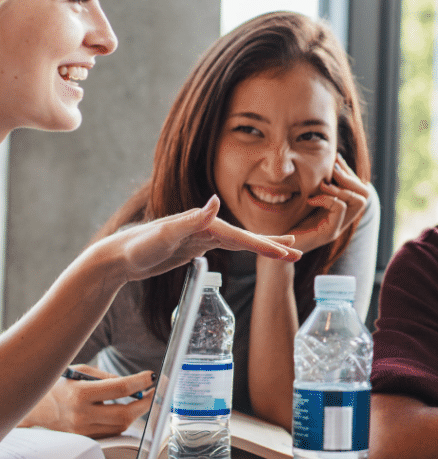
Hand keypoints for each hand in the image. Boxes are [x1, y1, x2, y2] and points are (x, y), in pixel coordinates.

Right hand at [19, 365, 154, 436]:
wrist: (33, 407)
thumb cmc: (58, 385)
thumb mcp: (81, 372)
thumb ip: (108, 377)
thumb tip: (134, 384)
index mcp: (80, 394)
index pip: (121, 389)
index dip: (142, 382)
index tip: (152, 376)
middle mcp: (81, 415)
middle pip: (125, 414)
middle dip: (146, 402)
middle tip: (154, 391)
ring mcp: (82, 430)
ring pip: (121, 426)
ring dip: (137, 412)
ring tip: (143, 399)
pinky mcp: (84, 438)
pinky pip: (111, 432)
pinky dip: (123, 421)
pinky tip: (127, 410)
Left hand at [107, 196, 299, 283]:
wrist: (117, 256)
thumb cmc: (137, 245)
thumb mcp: (165, 234)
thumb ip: (192, 219)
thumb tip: (217, 202)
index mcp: (205, 224)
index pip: (242, 237)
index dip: (266, 245)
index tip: (288, 251)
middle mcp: (207, 227)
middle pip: (246, 238)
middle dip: (272, 245)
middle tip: (298, 252)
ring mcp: (202, 237)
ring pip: (240, 242)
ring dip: (263, 246)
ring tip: (284, 250)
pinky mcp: (195, 246)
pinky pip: (228, 248)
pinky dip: (245, 249)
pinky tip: (252, 249)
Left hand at [290, 155, 369, 254]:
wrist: (277, 248)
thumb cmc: (288, 222)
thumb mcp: (306, 199)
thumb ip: (318, 187)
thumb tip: (327, 164)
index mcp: (340, 212)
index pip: (360, 189)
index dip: (350, 173)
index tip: (336, 161)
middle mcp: (343, 221)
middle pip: (365, 195)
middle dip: (351, 178)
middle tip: (333, 171)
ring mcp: (338, 228)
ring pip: (359, 202)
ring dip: (342, 188)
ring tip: (324, 185)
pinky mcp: (328, 233)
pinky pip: (339, 209)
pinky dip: (327, 198)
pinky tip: (311, 199)